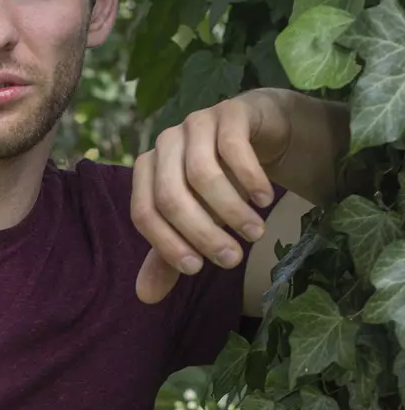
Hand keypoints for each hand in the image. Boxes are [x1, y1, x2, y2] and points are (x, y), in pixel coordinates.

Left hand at [130, 89, 292, 303]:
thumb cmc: (218, 182)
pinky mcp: (229, 111)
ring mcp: (195, 123)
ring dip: (230, 210)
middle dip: (202, 233)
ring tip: (254, 234)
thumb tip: (145, 298)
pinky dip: (250, 178)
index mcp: (147, 170)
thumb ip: (169, 255)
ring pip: (202, 173)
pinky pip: (233, 146)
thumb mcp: (194, 221)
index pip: (143, 213)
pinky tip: (266, 199)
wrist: (258, 132)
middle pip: (172, 196)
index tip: (197, 269)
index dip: (167, 244)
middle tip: (232, 259)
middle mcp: (165, 144)